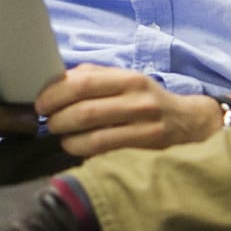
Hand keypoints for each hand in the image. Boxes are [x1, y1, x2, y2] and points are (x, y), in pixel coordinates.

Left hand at [34, 65, 223, 157]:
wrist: (189, 124)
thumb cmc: (148, 100)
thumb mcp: (126, 80)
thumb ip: (93, 77)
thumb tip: (55, 82)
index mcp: (128, 79)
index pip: (82, 82)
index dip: (54, 94)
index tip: (40, 103)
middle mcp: (138, 101)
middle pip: (83, 110)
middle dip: (56, 118)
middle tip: (48, 122)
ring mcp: (144, 128)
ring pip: (92, 136)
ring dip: (67, 137)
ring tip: (61, 135)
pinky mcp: (145, 151)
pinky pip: (104, 153)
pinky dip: (81, 150)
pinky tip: (75, 146)